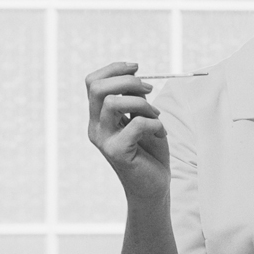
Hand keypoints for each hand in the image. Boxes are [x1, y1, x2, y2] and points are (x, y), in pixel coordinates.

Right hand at [86, 61, 169, 203]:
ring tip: (156, 116)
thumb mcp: (141, 117)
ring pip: (113, 103)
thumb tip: (135, 75)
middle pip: (97, 88)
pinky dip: (154, 123)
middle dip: (127, 81)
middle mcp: (95, 127)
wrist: (154, 186)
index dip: (114, 69)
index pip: (93, 82)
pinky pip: (136, 124)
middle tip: (150, 89)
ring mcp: (104, 141)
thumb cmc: (149, 151)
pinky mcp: (118, 153)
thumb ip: (134, 99)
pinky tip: (161, 133)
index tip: (137, 67)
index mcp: (98, 117)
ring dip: (143, 103)